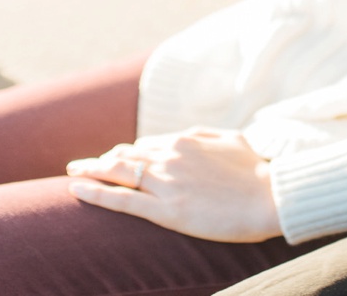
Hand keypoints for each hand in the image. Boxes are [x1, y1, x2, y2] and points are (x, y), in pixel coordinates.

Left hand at [66, 128, 281, 241]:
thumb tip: (188, 135)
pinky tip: (76, 189)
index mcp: (185, 140)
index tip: (114, 158)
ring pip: (118, 173)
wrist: (272, 196)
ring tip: (74, 173)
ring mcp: (166, 184)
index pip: (145, 145)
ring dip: (92, 171)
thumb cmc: (259, 170)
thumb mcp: (232, 139)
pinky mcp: (167, 210)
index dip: (126, 152)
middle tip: (81, 165)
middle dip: (101, 160)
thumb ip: (205, 136)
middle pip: (125, 156)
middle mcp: (170, 157)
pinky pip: (121, 200)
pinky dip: (96, 193)